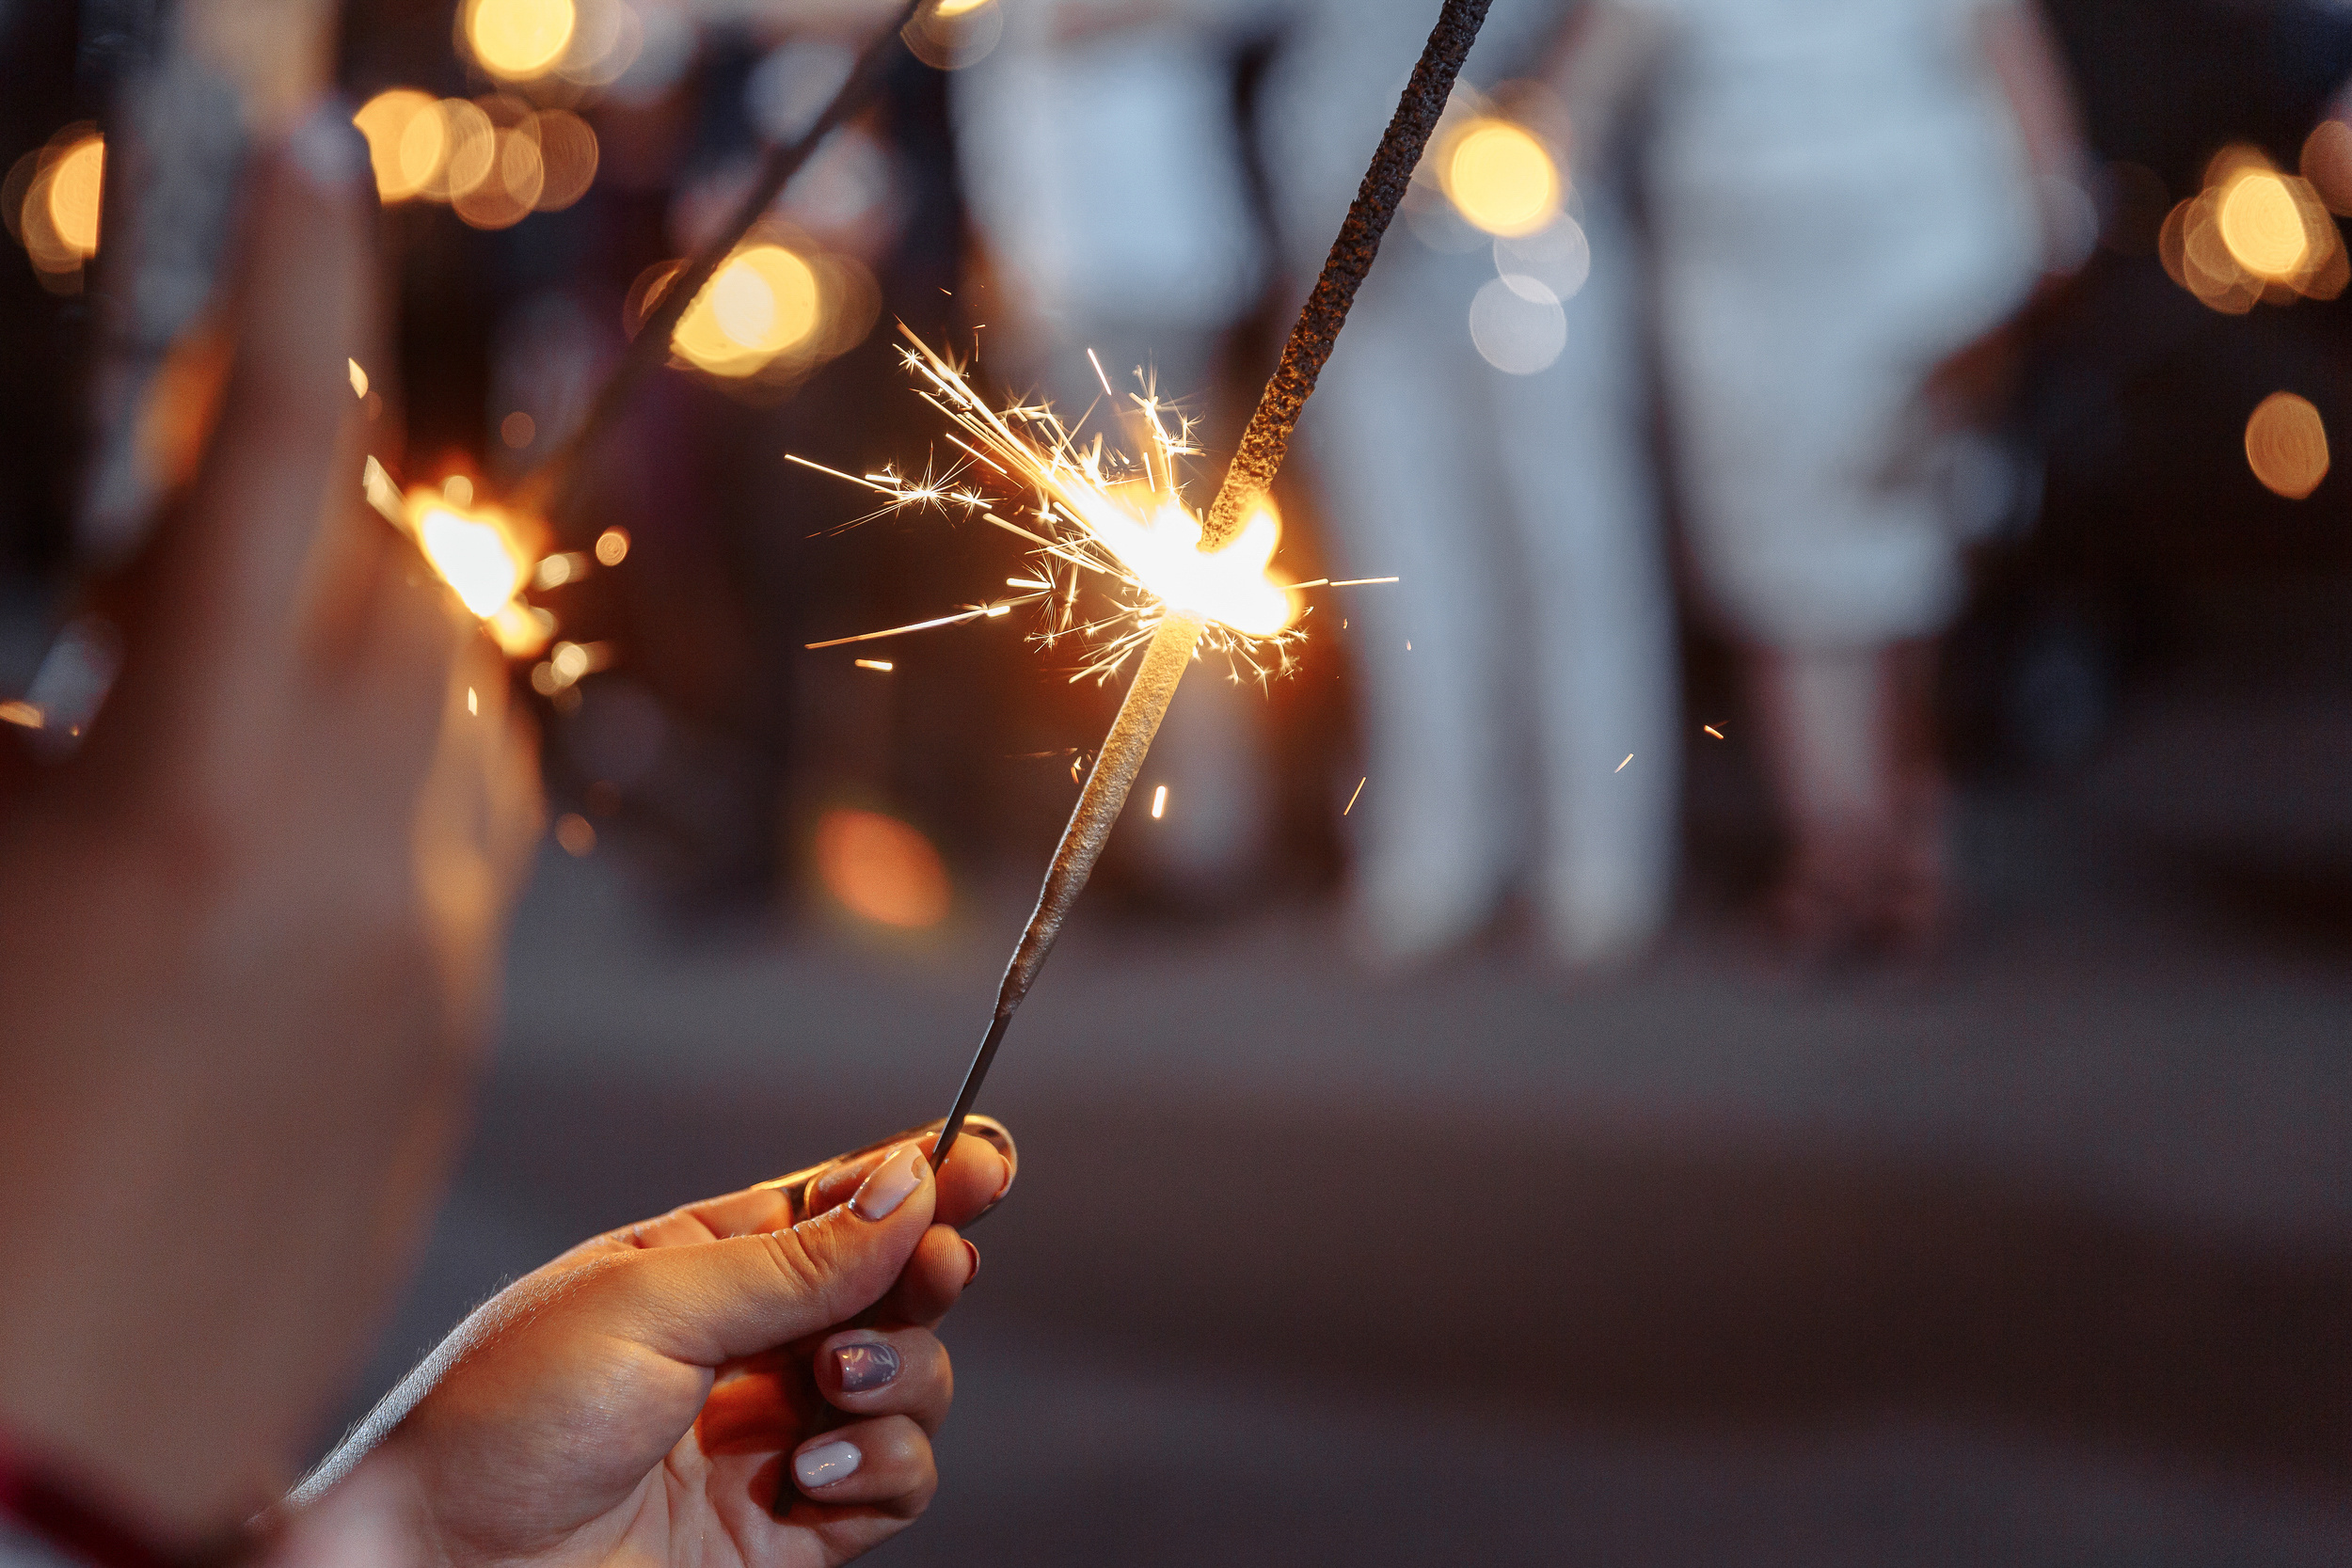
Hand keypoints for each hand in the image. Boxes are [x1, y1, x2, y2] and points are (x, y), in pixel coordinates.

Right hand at [0, 105, 542, 1542]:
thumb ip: (14, 735)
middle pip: (387, 562)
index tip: (311, 144)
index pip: (270, 461)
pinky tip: (347, 740)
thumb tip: (70, 665)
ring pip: (460, 686)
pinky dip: (429, 736)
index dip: (290, 282)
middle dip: (318, 472)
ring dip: (377, 606)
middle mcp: (353, 849)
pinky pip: (488, 812)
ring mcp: (433, 942)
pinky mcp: (457, 1026)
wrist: (45, 1439)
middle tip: (243, 426)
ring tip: (266, 595)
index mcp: (185, 791)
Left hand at [311, 1122, 1014, 1566]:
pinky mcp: (790, 1532)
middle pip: (895, 1288)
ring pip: (912, 1384)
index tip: (988, 1162)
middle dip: (926, 1274)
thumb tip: (910, 1186)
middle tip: (934, 1271)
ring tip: (827, 1391)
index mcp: (705, 1263)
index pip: (840, 1205)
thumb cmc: (503, 1418)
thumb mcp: (649, 1302)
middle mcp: (749, 1346)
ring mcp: (774, 1440)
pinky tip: (816, 1469)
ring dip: (899, 1376)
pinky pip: (893, 1484)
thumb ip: (795, 1259)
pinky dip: (879, 1467)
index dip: (923, 1179)